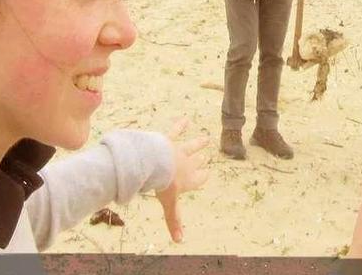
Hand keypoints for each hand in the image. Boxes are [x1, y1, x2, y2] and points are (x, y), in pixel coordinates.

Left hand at [156, 118, 210, 242]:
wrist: (154, 164)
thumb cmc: (163, 185)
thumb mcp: (169, 205)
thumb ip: (174, 221)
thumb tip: (179, 242)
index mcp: (188, 179)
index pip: (200, 178)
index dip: (203, 176)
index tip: (207, 173)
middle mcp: (187, 164)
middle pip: (196, 162)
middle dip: (201, 159)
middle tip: (206, 156)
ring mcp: (179, 151)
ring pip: (191, 146)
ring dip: (198, 143)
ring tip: (205, 138)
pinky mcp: (169, 139)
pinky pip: (175, 131)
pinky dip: (180, 125)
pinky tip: (185, 119)